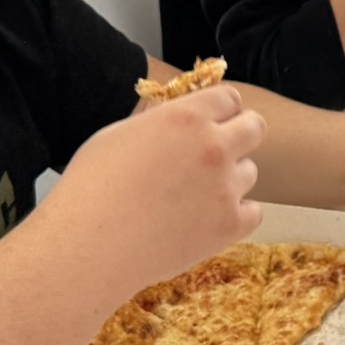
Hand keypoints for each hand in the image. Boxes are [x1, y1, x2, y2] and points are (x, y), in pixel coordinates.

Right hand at [48, 85, 266, 294]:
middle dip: (240, 136)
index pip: (229, 98)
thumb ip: (159, 122)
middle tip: (219, 153)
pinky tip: (207, 220)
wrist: (89, 246)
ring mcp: (226, 186)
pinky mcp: (231, 224)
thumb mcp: (119, 135)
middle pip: (254, 128)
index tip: (215, 121)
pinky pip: (253, 211)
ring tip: (193, 198)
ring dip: (230, 180)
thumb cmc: (91, 188)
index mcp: (186, 117)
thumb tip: (177, 118)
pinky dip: (235, 215)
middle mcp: (214, 146)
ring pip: (249, 172)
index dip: (222, 110)